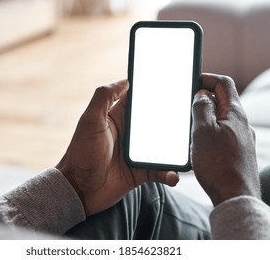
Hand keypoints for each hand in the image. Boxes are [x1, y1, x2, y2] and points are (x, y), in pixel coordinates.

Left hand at [56, 80, 178, 215]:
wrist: (78, 190)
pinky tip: (174, 175)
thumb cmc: (81, 153)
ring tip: (188, 148)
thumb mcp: (90, 121)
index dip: (153, 92)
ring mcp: (136, 154)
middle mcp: (129, 134)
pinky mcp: (140, 172)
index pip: (139, 101)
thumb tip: (125, 80)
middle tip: (191, 116)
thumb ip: (103, 97)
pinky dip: (168, 173)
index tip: (173, 85)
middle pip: (156, 123)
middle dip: (172, 119)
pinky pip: (159, 171)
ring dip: (175, 148)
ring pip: (162, 147)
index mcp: (118, 118)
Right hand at [191, 73, 260, 205]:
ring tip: (188, 126)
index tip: (191, 82)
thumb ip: (201, 108)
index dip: (207, 78)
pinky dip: (208, 132)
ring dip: (204, 117)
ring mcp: (240, 138)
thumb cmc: (218, 164)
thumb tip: (202, 94)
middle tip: (184, 105)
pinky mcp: (236, 152)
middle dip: (202, 99)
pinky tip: (198, 144)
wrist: (235, 197)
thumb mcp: (203, 131)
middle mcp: (241, 124)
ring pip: (220, 119)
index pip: (224, 83)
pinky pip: (222, 134)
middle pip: (222, 101)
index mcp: (234, 113)